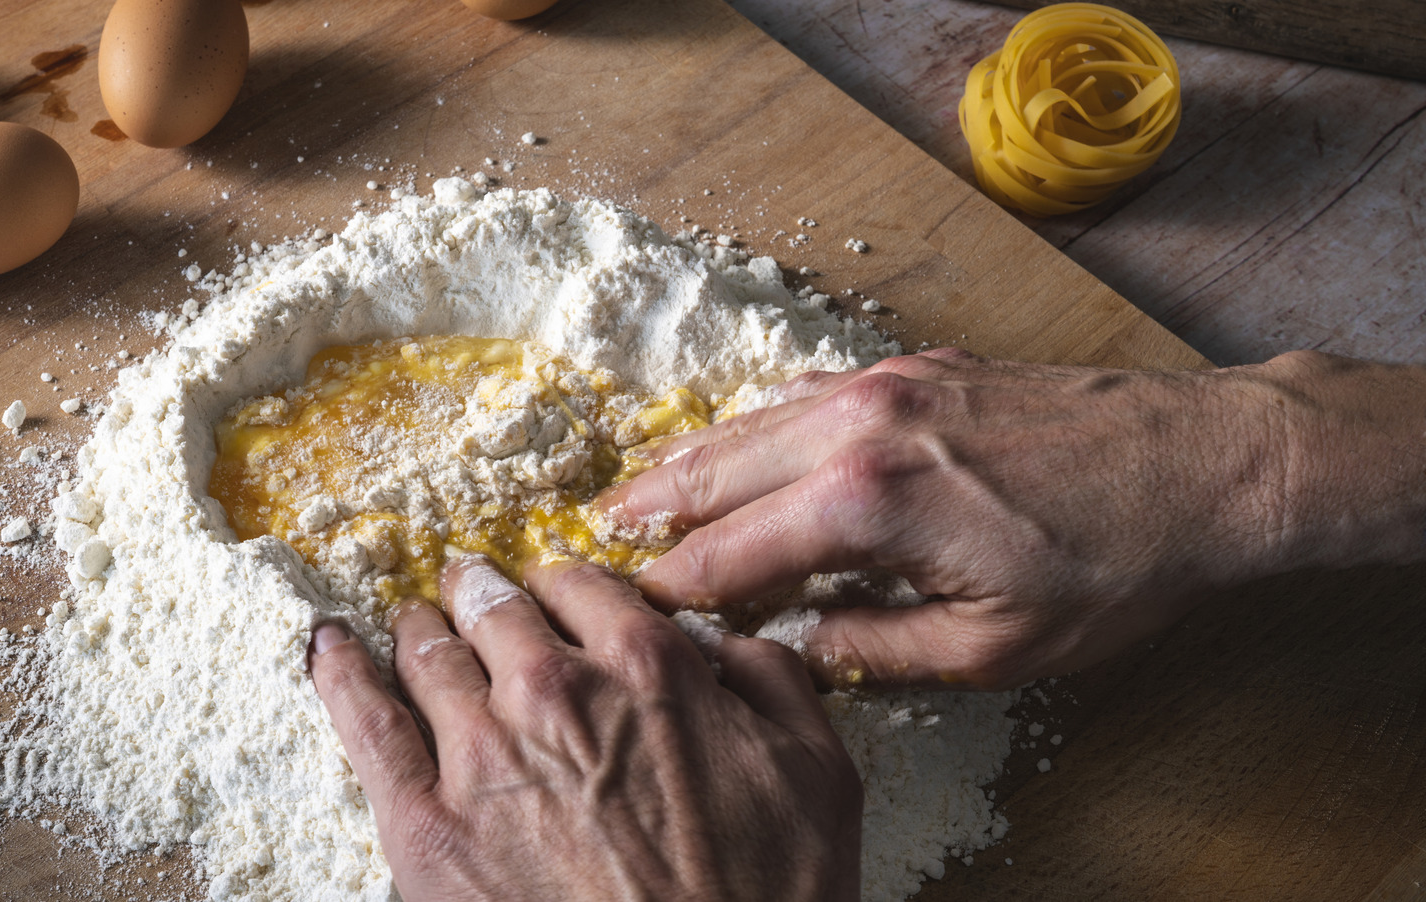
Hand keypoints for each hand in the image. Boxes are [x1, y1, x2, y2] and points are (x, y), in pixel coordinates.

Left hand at [308, 555, 862, 900]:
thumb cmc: (765, 899)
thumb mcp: (816, 774)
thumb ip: (770, 682)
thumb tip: (726, 643)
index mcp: (645, 665)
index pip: (583, 586)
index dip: (568, 588)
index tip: (558, 597)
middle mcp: (554, 690)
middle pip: (496, 609)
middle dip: (483, 595)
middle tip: (472, 591)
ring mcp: (480, 754)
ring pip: (429, 654)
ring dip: (421, 628)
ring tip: (412, 621)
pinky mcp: (424, 825)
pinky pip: (363, 722)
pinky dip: (340, 673)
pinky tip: (329, 646)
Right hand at [601, 349, 1425, 690]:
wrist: (1203, 461)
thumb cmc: (1112, 564)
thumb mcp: (994, 646)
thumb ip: (878, 649)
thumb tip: (804, 646)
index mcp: (867, 507)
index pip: (731, 553)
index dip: (674, 586)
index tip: (634, 606)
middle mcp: (860, 431)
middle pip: (719, 468)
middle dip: (654, 504)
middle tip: (598, 528)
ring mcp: (888, 387)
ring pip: (755, 420)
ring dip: (695, 456)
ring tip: (644, 484)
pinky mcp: (919, 368)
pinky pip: (808, 392)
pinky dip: (759, 420)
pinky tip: (743, 437)